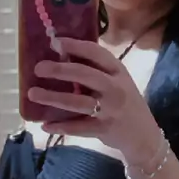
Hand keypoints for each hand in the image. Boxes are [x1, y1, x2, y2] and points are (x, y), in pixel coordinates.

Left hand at [27, 37, 162, 165]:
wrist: (144, 136)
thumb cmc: (126, 104)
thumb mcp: (118, 82)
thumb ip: (97, 71)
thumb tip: (63, 57)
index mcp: (118, 72)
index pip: (97, 53)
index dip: (76, 46)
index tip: (56, 42)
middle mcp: (116, 89)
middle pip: (85, 75)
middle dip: (60, 70)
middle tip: (38, 68)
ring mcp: (110, 110)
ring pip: (78, 102)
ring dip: (53, 98)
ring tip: (33, 94)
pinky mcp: (104, 130)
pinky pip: (79, 128)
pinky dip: (61, 127)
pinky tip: (45, 125)